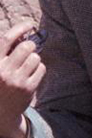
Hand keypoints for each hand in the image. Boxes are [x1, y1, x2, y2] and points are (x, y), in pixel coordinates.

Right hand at [0, 21, 45, 137]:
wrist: (1, 112)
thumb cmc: (0, 83)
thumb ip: (6, 52)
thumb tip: (23, 34)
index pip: (6, 39)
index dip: (19, 28)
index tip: (29, 24)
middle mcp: (3, 71)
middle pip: (26, 47)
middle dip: (30, 45)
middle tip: (29, 48)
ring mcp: (16, 80)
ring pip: (35, 57)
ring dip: (34, 58)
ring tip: (27, 65)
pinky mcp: (28, 88)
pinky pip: (41, 68)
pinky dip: (38, 68)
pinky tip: (31, 74)